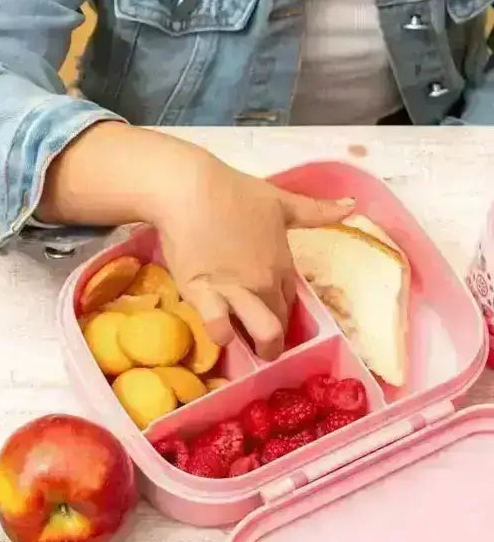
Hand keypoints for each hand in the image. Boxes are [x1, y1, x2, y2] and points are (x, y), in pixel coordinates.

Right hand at [148, 140, 354, 359]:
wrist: (190, 192)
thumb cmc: (234, 192)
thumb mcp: (281, 201)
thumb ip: (316, 210)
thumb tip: (352, 203)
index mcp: (283, 263)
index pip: (292, 302)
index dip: (284, 313)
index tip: (275, 317)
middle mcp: (264, 282)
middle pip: (279, 322)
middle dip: (273, 338)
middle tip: (261, 343)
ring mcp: (235, 291)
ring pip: (262, 332)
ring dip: (258, 346)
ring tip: (246, 350)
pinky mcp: (203, 296)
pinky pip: (218, 328)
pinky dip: (221, 336)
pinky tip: (218, 332)